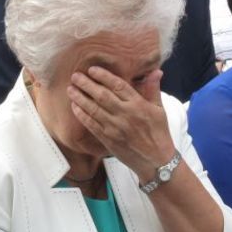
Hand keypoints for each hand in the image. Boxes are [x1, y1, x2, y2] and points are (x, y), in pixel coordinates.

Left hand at [67, 65, 173, 181]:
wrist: (156, 161)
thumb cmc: (159, 134)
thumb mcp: (160, 110)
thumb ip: (153, 89)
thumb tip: (156, 71)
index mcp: (138, 105)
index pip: (118, 85)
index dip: (103, 76)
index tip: (92, 69)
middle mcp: (125, 115)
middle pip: (102, 96)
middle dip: (86, 84)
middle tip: (75, 76)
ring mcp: (115, 128)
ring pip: (93, 109)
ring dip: (80, 98)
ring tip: (70, 89)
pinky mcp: (108, 139)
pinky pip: (91, 125)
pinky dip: (81, 115)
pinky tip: (74, 106)